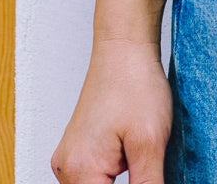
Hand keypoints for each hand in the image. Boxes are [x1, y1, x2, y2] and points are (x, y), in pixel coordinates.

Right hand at [51, 37, 171, 183]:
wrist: (124, 46)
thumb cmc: (135, 83)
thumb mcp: (150, 143)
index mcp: (81, 171)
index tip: (149, 176)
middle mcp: (66, 169)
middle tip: (146, 162)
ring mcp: (69, 159)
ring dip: (122, 181)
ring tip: (140, 156)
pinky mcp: (77, 150)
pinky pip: (93, 176)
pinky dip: (113, 174)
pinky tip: (131, 153)